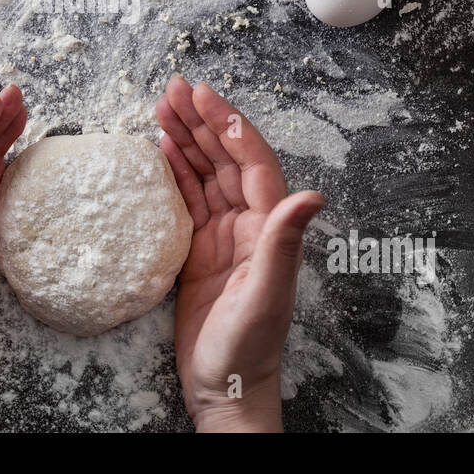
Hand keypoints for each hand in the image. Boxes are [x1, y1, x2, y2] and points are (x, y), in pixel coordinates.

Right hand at [156, 76, 324, 432]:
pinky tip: (161, 148)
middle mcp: (248, 223)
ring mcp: (223, 234)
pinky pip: (188, 198)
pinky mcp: (199, 249)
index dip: (228, 125)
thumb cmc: (248, 347)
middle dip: (201, 120)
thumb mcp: (266, 295)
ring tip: (160, 106)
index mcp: (267, 227)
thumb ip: (284, 243)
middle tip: (173, 87)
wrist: (225, 386)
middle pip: (224, 158)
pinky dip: (175, 171)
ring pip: (204, 172)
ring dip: (185, 138)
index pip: (249, 162)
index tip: (203, 96)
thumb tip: (313, 195)